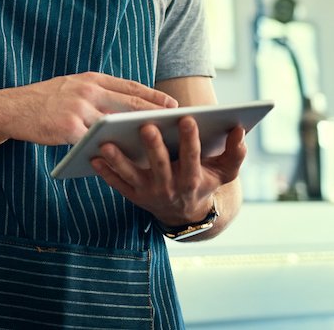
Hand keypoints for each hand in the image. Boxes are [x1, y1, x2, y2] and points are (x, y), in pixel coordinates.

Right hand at [0, 72, 177, 146]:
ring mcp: (78, 109)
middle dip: (154, 113)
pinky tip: (123, 157)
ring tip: (155, 144)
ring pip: (116, 124)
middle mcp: (87, 90)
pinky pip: (96, 141)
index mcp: (89, 78)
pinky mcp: (69, 128)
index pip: (128, 86)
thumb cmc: (43, 100)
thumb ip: (94, 94)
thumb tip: (122, 108)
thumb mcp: (70, 86)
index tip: (171, 104)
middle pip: (129, 103)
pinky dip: (111, 149)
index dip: (152, 95)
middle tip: (174, 123)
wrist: (12, 109)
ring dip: (136, 134)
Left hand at [91, 116, 246, 226]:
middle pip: (160, 166)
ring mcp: (150, 194)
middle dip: (154, 147)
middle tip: (145, 126)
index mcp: (193, 179)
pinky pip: (116, 185)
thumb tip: (240, 131)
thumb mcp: (224, 172)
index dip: (191, 140)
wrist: (185, 214)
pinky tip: (93, 157)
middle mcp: (170, 188)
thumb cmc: (205, 182)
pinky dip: (104, 172)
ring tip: (106, 143)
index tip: (187, 118)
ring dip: (119, 161)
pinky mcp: (133, 196)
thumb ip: (235, 153)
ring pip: (132, 176)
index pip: (192, 157)